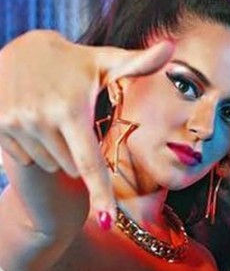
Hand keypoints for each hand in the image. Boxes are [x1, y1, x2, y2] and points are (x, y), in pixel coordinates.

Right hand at [0, 30, 173, 224]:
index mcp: (70, 110)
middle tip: (72, 119)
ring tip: (52, 117)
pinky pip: (25, 156)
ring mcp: (12, 125)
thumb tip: (172, 48)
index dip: (100, 194)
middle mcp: (39, 120)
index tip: (109, 222)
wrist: (18, 50)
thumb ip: (138, 63)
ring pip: (48, 162)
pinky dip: (34, 146)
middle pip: (70, 166)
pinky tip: (33, 119)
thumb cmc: (73, 62)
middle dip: (77, 151)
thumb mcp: (104, 62)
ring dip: (55, 149)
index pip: (88, 164)